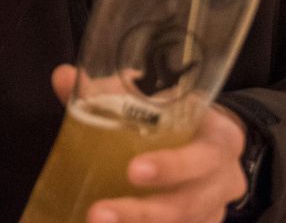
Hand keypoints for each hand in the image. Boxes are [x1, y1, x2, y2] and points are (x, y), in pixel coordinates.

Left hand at [50, 66, 248, 222]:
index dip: (173, 166)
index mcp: (221, 140)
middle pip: (188, 203)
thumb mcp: (158, 97)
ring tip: (94, 222)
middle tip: (98, 213)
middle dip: (142, 213)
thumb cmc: (179, 117)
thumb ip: (110, 91)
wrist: (211, 142)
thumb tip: (62, 77)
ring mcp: (214, 211)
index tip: (133, 171)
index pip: (205, 155)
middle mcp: (224, 181)